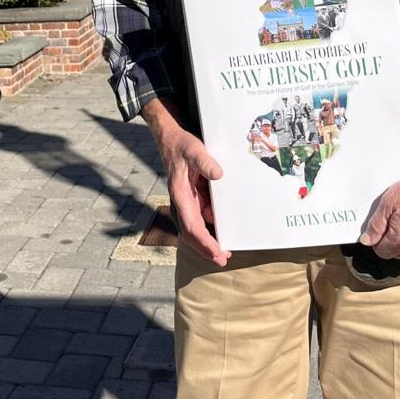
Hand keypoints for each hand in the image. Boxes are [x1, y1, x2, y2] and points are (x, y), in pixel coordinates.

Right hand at [142, 98, 229, 266]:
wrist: (171, 139)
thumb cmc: (181, 145)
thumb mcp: (194, 150)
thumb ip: (204, 161)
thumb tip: (219, 175)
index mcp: (180, 195)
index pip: (191, 226)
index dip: (204, 242)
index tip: (217, 253)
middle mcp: (182, 201)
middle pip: (193, 232)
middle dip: (207, 247)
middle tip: (223, 259)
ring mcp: (187, 200)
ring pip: (198, 225)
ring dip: (211, 237)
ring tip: (228, 247)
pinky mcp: (193, 196)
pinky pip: (203, 214)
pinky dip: (213, 222)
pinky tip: (225, 225)